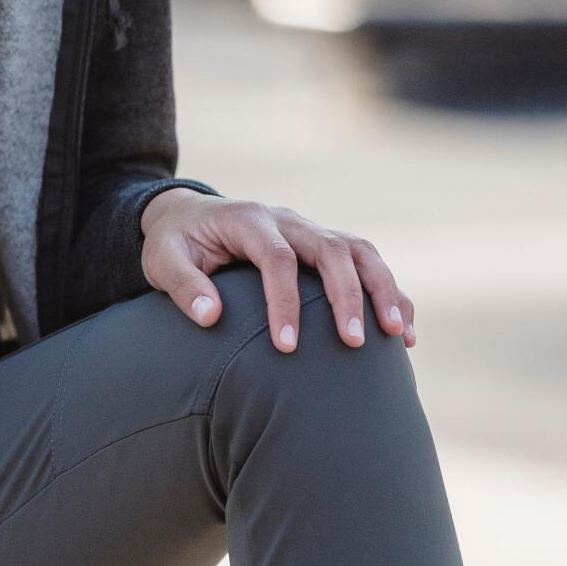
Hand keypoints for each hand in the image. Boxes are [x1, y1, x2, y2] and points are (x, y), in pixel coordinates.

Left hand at [138, 188, 415, 354]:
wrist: (188, 217)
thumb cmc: (176, 244)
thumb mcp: (163, 260)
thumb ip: (184, 285)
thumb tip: (211, 318)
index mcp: (248, 220)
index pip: (275, 258)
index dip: (284, 302)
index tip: (286, 347)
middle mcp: (287, 220)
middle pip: (330, 248)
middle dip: (346, 296)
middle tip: (354, 343)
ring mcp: (311, 230)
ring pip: (360, 250)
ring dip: (383, 290)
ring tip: (397, 336)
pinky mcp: (326, 246)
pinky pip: (368, 263)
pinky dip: (391, 293)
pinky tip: (403, 334)